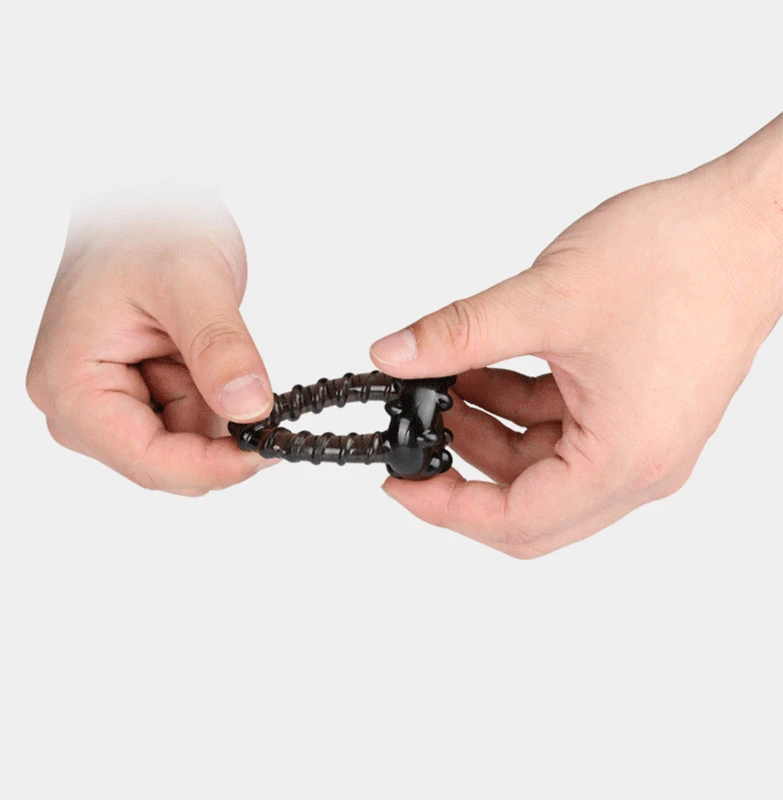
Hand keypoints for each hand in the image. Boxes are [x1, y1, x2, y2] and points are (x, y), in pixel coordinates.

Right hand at [27, 192, 275, 495]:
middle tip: (246, 375)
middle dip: (215, 430)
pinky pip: (188, 420)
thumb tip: (250, 408)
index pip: (147, 461)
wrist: (142, 202)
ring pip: (185, 444)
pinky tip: (204, 351)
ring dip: (215, 405)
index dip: (213, 467)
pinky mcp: (134, 394)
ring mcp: (106, 402)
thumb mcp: (191, 280)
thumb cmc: (145, 225)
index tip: (268, 451)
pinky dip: (213, 395)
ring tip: (206, 341)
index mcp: (71, 384)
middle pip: (166, 460)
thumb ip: (219, 347)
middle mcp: (78, 404)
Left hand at [370, 116, 782, 556]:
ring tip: (445, 384)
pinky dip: (518, 409)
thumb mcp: (547, 301)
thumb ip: (459, 334)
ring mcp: (640, 442)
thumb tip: (394, 356)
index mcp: (623, 460)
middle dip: (463, 471)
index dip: (445, 509)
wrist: (748, 224)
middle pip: (528, 506)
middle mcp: (638, 467)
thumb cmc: (682, 260)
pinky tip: (484, 369)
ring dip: (487, 432)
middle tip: (416, 432)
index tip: (400, 483)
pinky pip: (562, 433)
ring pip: (540, 468)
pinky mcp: (636, 412)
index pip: (516, 521)